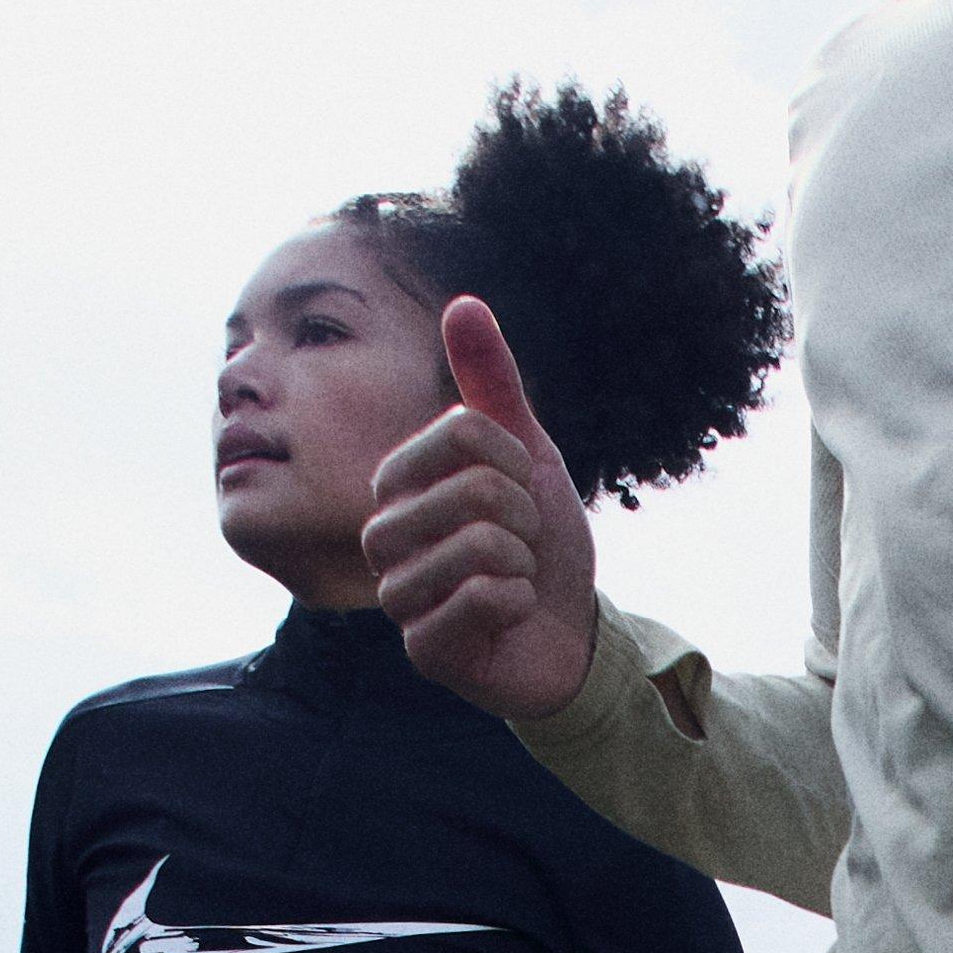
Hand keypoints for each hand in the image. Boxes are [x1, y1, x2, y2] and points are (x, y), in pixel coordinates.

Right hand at [365, 296, 601, 722]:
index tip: (521, 492)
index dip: (517, 461)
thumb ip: (491, 383)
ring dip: (523, 563)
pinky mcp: (424, 650)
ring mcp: (399, 597)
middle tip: (520, 545)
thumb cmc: (538, 542)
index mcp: (398, 483)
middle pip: (477, 488)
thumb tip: (463, 302)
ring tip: (513, 579)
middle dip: (525, 517)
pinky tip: (509, 617)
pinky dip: (520, 602)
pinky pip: (485, 598)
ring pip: (481, 545)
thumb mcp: (526, 453)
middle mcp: (384, 537)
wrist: (568, 632)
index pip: (466, 431)